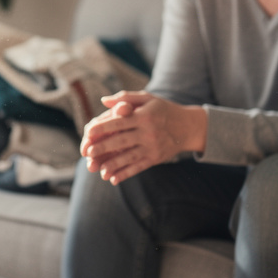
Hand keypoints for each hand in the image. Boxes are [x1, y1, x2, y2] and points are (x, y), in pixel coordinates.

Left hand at [80, 91, 206, 184]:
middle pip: (122, 140)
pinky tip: (114, 179)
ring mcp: (152, 147)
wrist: (189, 126)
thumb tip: (104, 101)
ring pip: (129, 157)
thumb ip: (126, 98)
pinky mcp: (156, 158)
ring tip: (99, 170)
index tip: (89, 132)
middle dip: (104, 147)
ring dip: (113, 164)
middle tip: (88, 152)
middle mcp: (148, 132)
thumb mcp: (148, 98)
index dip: (103, 127)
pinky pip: (139, 167)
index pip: (119, 122)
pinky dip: (126, 174)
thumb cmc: (164, 109)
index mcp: (144, 115)